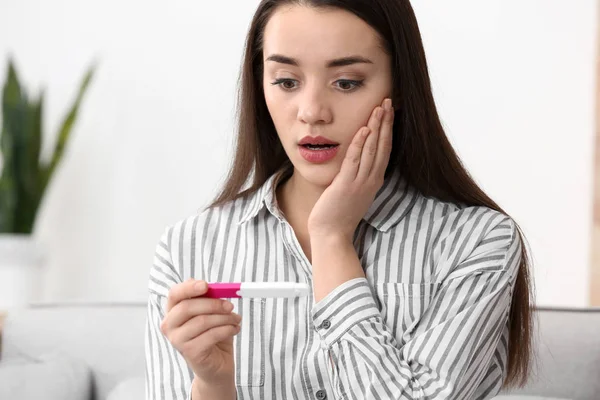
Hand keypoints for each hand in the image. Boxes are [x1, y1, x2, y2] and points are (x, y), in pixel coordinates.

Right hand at [160, 279, 241, 385]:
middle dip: (213, 304)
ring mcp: (177, 340)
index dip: (188, 288)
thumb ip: (208, 299)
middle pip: (187, 307)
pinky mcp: (189, 352)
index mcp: (173, 311)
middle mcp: (169, 325)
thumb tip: (213, 287)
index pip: (174, 294)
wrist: (217, 365)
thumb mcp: (210, 313)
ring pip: (202, 321)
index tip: (206, 285)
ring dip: (225, 318)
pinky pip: (211, 335)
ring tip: (236, 320)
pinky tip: (234, 329)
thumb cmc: (212, 335)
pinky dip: (227, 329)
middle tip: (230, 305)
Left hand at [307, 98, 393, 241]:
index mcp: (374, 180)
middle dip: (386, 122)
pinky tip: (364, 129)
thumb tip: (355, 160)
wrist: (332, 234)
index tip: (389, 111)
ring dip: (376, 127)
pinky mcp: (346, 185)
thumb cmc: (338, 214)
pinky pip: (355, 160)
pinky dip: (360, 144)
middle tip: (389, 101)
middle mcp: (371, 180)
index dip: (387, 129)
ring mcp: (360, 183)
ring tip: (380, 108)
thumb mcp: (353, 191)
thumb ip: (356, 175)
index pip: (384, 150)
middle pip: (382, 146)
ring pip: (372, 150)